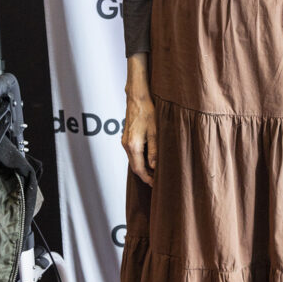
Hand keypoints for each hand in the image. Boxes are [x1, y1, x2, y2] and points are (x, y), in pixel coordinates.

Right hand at [122, 53, 156, 185]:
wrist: (137, 96)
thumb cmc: (147, 111)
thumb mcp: (155, 131)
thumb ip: (155, 150)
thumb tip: (154, 166)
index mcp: (133, 145)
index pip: (139, 169)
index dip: (148, 178)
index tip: (156, 184)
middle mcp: (126, 145)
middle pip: (135, 167)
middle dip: (145, 175)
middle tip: (157, 180)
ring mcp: (124, 140)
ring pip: (133, 160)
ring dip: (143, 167)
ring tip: (156, 171)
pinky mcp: (126, 136)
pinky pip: (133, 153)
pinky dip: (140, 159)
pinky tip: (150, 159)